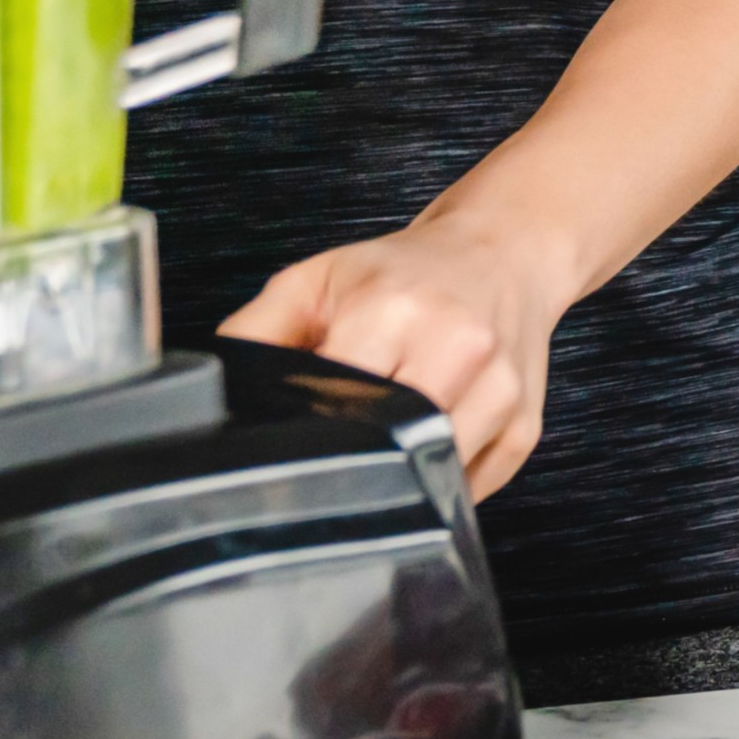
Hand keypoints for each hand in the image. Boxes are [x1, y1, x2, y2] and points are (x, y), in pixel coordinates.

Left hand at [222, 205, 563, 494]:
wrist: (504, 249)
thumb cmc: (408, 269)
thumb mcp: (319, 279)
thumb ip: (257, 329)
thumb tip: (213, 393)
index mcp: (399, 308)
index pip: (343, 399)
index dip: (313, 430)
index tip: (297, 439)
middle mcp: (460, 347)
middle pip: (390, 447)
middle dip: (356, 460)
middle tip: (337, 453)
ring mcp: (501, 392)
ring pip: (430, 477)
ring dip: (398, 477)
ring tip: (383, 444)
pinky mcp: (526, 428)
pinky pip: (466, 489)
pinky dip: (436, 482)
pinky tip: (423, 448)